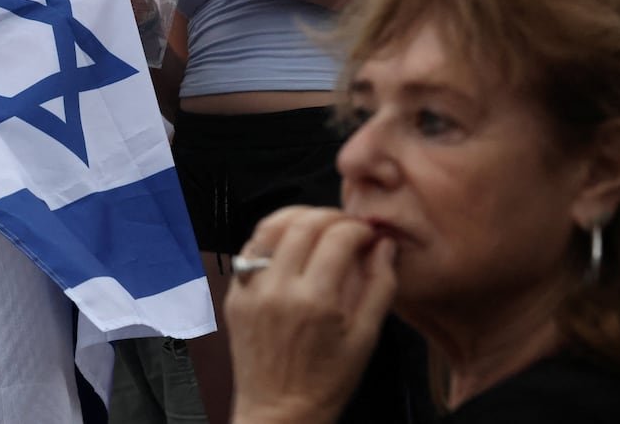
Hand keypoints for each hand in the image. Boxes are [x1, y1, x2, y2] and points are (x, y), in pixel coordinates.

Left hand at [226, 206, 396, 423]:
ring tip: (319, 226)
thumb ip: (380, 286)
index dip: (359, 229)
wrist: (280, 413)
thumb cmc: (326, 382)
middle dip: (333, 216)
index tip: (369, 235)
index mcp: (316, 302)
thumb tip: (385, 245)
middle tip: (348, 227)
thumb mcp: (366, 338)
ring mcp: (251, 291)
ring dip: (299, 217)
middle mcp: (279, 290)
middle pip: (305, 223)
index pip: (338, 237)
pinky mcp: (234, 296)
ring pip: (271, 227)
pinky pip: (250, 250)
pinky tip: (291, 245)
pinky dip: (272, 238)